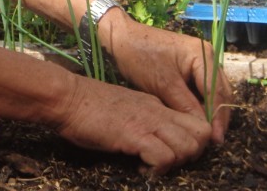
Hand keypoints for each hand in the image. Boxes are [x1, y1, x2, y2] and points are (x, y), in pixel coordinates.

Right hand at [55, 73, 213, 175]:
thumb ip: (142, 120)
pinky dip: (157, 169)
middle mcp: (158, 111)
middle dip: (191, 155)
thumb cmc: (87, 105)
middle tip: (167, 162)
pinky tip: (140, 168)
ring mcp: (148, 122)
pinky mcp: (134, 135)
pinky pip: (164, 157)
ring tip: (152, 165)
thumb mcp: (125, 108)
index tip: (173, 154)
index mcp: (156, 104)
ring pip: (189, 146)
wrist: (66, 97)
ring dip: (176, 162)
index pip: (195, 123)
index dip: (192, 143)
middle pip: (201, 135)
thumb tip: (152, 140)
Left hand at [109, 20, 233, 143]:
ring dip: (210, 111)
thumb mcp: (163, 83)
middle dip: (218, 116)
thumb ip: (185, 105)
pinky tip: (195, 120)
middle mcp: (206, 56)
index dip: (218, 117)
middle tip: (214, 141)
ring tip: (206, 135)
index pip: (217, 91)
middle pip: (219, 91)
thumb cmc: (140, 56)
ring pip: (211, 92)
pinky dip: (200, 104)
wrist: (121, 38)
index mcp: (202, 55)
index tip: (216, 139)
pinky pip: (200, 89)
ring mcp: (199, 61)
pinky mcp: (189, 67)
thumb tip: (203, 128)